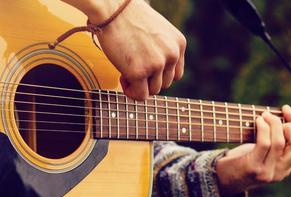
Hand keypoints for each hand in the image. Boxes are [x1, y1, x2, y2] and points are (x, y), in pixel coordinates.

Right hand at [63, 0, 185, 99]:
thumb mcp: (157, 31)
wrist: (111, 8)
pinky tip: (121, 77)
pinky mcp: (139, 71)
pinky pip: (140, 95)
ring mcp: (157, 64)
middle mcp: (172, 54)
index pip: (175, 74)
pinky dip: (131, 92)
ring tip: (125, 70)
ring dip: (139, 86)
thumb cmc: (128, 16)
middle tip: (131, 68)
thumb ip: (162, 49)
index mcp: (179, 44)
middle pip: (165, 84)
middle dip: (148, 80)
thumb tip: (156, 72)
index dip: (159, 75)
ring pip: (153, 91)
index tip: (145, 68)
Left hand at [215, 105, 290, 194]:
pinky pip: (264, 143)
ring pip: (280, 142)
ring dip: (273, 123)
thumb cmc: (242, 159)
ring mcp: (267, 172)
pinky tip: (258, 121)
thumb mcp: (263, 152)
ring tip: (263, 115)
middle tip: (274, 115)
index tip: (286, 109)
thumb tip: (284, 112)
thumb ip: (275, 140)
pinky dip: (263, 128)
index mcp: (286, 168)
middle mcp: (280, 172)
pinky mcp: (253, 168)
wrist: (221, 178)